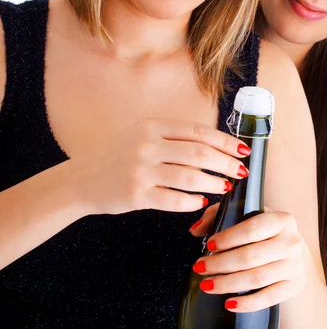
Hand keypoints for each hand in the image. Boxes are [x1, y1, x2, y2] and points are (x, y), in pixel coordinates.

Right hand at [68, 118, 250, 215]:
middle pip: (199, 154)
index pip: (198, 131)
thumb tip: (215, 145)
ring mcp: (141, 170)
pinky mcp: (135, 194)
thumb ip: (173, 137)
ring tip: (226, 187)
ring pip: (190, 177)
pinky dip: (192, 202)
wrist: (82, 179)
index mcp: (152, 126)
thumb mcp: (143, 135)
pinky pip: (173, 200)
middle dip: (227, 163)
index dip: (225, 141)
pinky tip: (200, 203)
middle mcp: (147, 144)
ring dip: (214, 184)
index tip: (243, 150)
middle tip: (242, 172)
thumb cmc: (119, 156)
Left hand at [190, 208, 306, 312]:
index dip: (228, 238)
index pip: (252, 228)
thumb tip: (195, 230)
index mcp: (281, 219)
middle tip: (200, 267)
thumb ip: (218, 215)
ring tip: (207, 285)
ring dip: (228, 283)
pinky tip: (228, 303)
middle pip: (251, 256)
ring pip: (257, 278)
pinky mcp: (295, 285)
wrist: (292, 250)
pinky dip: (247, 303)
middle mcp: (292, 242)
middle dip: (221, 263)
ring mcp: (295, 265)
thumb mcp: (246, 215)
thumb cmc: (263, 231)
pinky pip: (269, 298)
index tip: (209, 245)